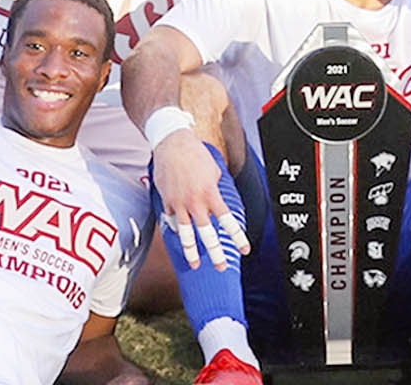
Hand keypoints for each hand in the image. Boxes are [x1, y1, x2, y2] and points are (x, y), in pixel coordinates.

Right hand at [149, 124, 249, 268]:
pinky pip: (173, 219)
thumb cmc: (196, 154)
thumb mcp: (213, 171)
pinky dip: (177, 226)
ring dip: (191, 251)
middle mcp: (195, 202)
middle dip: (215, 253)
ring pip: (186, 233)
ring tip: (196, 264)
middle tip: (222, 267)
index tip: (244, 250)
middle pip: (206, 234)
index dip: (237, 237)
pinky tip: (181, 233)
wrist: (171, 143)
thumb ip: (214, 190)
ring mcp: (178, 203)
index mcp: (210, 194)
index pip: (227, 221)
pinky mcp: (166, 201)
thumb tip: (214, 203)